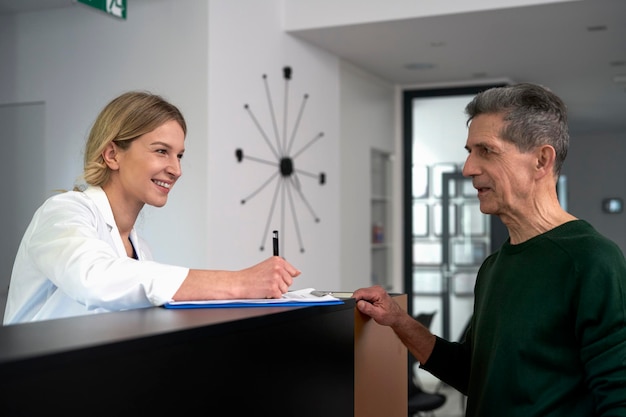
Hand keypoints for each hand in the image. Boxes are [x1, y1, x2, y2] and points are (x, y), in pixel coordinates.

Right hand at [175, 257, 300, 300]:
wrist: (239, 282)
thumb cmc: (251, 276)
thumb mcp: (268, 266)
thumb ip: (283, 268)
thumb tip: (298, 272)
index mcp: (277, 260)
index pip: (292, 270)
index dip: (286, 277)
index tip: (279, 278)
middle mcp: (278, 267)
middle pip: (290, 281)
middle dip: (281, 284)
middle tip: (268, 282)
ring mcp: (276, 278)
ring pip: (285, 289)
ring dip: (276, 291)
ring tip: (265, 286)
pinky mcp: (273, 288)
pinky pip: (279, 296)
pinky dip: (272, 296)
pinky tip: (264, 291)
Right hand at [352, 285, 405, 326]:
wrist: (397, 316)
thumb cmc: (390, 316)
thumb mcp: (378, 315)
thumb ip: (368, 308)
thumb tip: (359, 304)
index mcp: (378, 292)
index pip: (361, 292)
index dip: (354, 299)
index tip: (351, 305)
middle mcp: (377, 289)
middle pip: (360, 292)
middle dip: (357, 300)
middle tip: (361, 309)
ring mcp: (376, 290)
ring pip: (361, 293)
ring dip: (361, 300)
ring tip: (367, 308)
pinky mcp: (374, 292)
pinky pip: (364, 294)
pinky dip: (364, 300)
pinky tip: (368, 305)